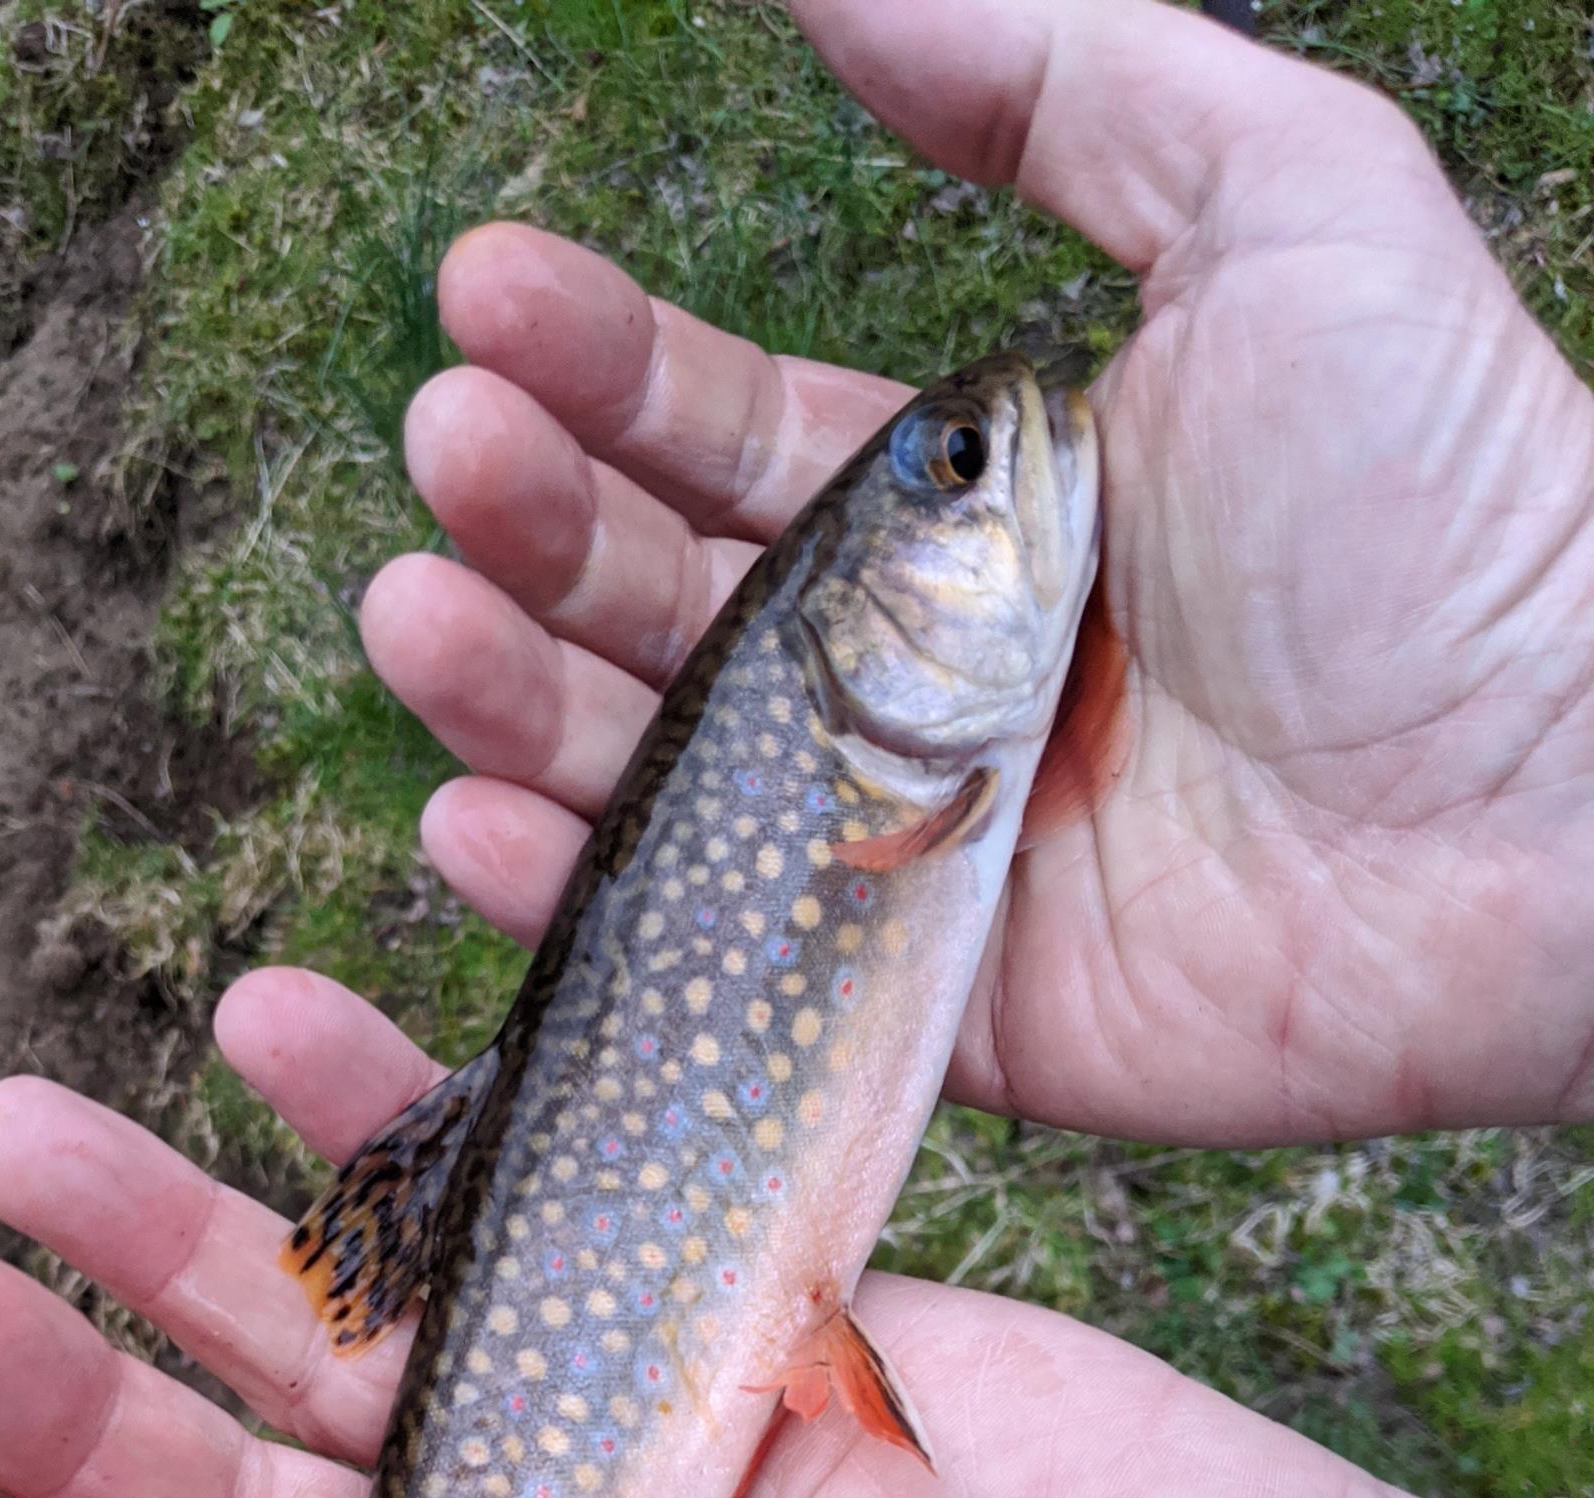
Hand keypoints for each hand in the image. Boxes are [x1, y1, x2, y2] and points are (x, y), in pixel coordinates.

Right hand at [361, 0, 1593, 1147]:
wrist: (1565, 798)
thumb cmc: (1453, 499)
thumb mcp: (1282, 205)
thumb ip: (1052, 75)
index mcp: (968, 498)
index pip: (729, 430)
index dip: (603, 367)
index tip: (485, 295)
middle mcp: (910, 672)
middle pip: (657, 600)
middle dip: (531, 522)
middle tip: (447, 453)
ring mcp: (902, 848)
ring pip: (651, 777)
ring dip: (512, 696)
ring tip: (418, 613)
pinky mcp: (922, 1006)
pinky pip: (718, 963)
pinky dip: (579, 903)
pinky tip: (473, 821)